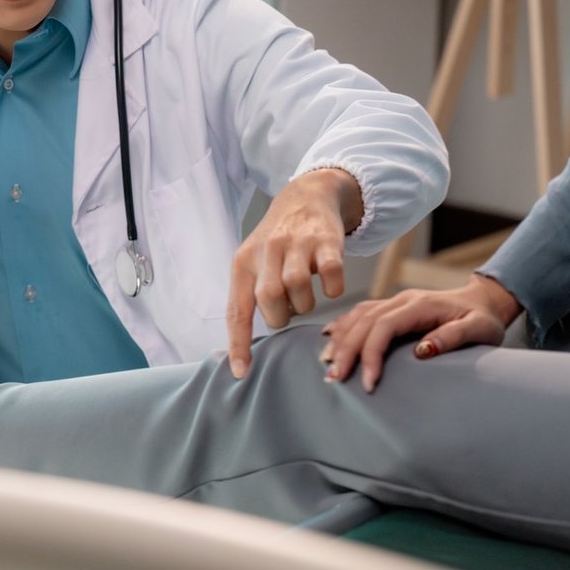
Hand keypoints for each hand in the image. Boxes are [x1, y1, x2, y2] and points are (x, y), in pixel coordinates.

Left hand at [226, 168, 361, 378]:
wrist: (307, 196)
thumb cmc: (277, 243)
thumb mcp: (254, 263)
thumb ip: (250, 297)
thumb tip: (245, 346)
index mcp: (244, 262)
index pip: (237, 309)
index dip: (238, 343)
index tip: (241, 373)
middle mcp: (267, 251)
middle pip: (269, 299)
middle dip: (281, 316)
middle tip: (289, 309)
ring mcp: (297, 243)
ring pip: (297, 287)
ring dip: (305, 304)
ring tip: (306, 297)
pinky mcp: (326, 240)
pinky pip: (329, 273)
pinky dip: (332, 288)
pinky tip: (330, 285)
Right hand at [322, 275, 521, 392]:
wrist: (484, 300)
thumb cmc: (484, 319)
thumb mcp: (479, 330)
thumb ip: (453, 338)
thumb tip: (422, 351)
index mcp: (420, 305)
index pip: (384, 326)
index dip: (371, 353)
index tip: (368, 382)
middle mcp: (401, 300)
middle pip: (363, 322)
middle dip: (346, 351)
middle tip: (334, 379)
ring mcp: (394, 301)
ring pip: (357, 316)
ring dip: (340, 340)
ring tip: (327, 364)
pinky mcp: (390, 307)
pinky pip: (359, 313)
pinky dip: (342, 325)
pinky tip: (329, 337)